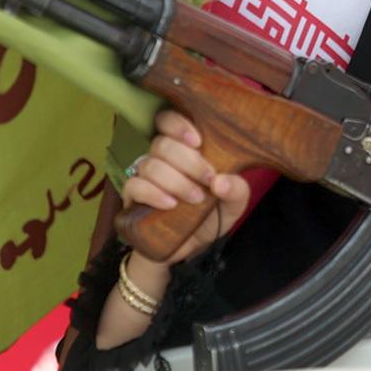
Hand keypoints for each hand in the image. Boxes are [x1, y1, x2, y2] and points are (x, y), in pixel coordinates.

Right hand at [122, 110, 252, 264]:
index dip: (178, 124)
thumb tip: (221, 181)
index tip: (198, 141)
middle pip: (162, 143)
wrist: (188, 249)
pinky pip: (134, 185)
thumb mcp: (233, 206)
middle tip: (208, 180)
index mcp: (184, 150)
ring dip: (176, 181)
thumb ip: (237, 191)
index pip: (168, 120)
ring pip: (150, 165)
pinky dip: (154, 193)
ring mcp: (144, 177)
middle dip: (188, 161)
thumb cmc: (210, 217)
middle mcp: (161, 159)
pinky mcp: (132, 198)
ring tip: (195, 198)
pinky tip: (170, 204)